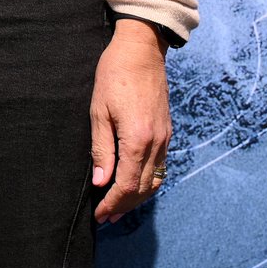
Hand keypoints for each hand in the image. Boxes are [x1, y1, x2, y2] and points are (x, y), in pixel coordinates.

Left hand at [89, 18, 171, 221]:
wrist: (141, 50)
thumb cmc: (114, 75)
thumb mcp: (99, 112)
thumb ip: (101, 150)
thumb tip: (101, 182)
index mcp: (137, 139)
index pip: (126, 185)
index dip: (112, 203)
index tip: (99, 215)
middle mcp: (156, 143)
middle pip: (143, 188)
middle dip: (124, 206)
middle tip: (106, 217)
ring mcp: (165, 138)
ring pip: (154, 180)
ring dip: (137, 198)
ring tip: (118, 207)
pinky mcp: (167, 132)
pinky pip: (160, 167)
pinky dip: (147, 182)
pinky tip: (133, 184)